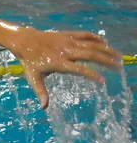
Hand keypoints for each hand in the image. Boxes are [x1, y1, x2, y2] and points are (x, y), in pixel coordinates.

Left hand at [5, 27, 122, 108]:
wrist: (24, 41)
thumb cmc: (29, 62)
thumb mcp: (33, 78)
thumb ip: (41, 92)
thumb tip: (44, 108)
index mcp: (58, 63)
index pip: (79, 69)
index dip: (91, 75)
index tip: (103, 81)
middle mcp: (65, 51)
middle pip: (90, 55)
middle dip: (106, 60)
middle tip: (118, 67)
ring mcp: (67, 41)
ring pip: (90, 44)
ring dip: (106, 49)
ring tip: (118, 56)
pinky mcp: (67, 34)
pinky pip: (85, 35)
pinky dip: (96, 38)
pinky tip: (105, 43)